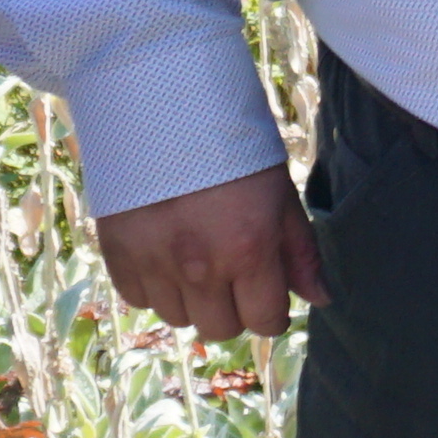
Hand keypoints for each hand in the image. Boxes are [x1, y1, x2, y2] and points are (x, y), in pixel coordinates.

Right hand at [94, 165, 318, 341]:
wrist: (162, 109)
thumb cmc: (232, 149)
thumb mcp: (279, 193)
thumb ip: (300, 252)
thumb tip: (321, 299)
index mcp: (247, 250)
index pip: (265, 321)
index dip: (272, 312)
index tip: (268, 295)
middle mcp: (199, 267)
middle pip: (221, 329)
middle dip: (233, 308)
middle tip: (231, 272)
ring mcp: (154, 265)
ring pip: (179, 319)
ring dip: (192, 299)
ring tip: (195, 257)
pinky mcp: (117, 256)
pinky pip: (138, 299)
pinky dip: (153, 286)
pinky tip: (164, 253)